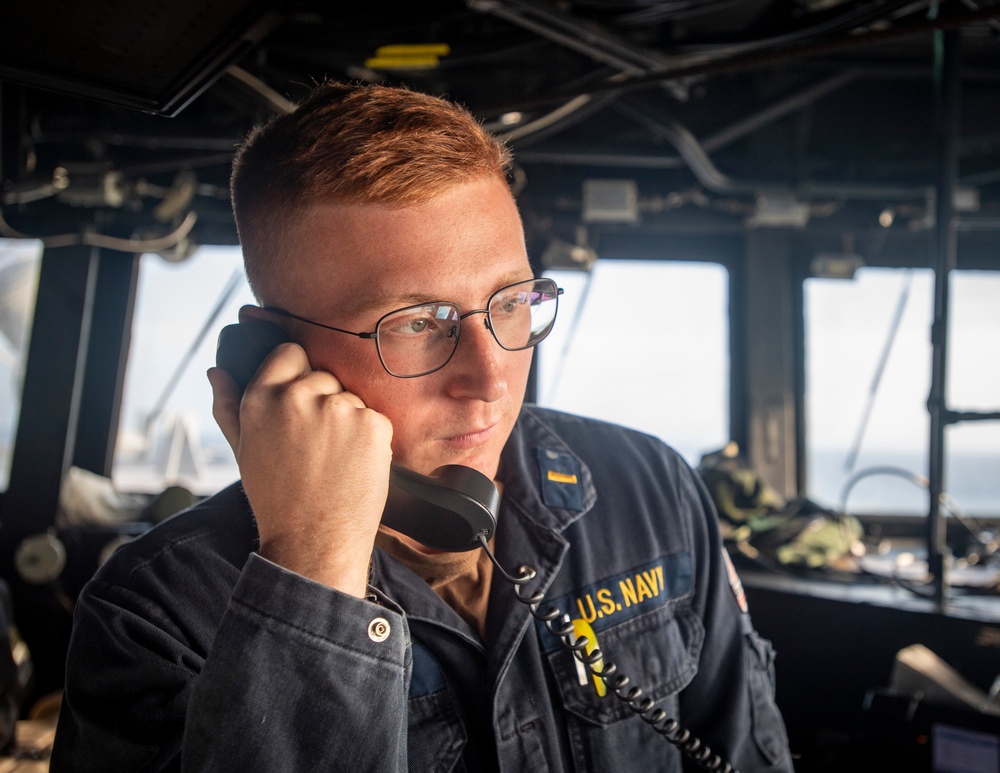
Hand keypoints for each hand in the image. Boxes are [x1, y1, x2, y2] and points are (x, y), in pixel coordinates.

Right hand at [208, 342, 392, 596]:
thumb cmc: (276, 499)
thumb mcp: (243, 451)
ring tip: (332, 461)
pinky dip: (368, 438)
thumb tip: (217, 370)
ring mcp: (340, 408)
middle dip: (322, 401)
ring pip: (350, 398)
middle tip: (314, 446)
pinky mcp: (373, 423)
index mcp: (262, 397)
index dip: (296, 373)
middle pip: (323, 376)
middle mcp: (299, 395)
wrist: (314, 543)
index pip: (290, 352)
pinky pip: (373, 418)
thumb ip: (228, 406)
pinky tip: (352, 465)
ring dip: (346, 421)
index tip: (299, 399)